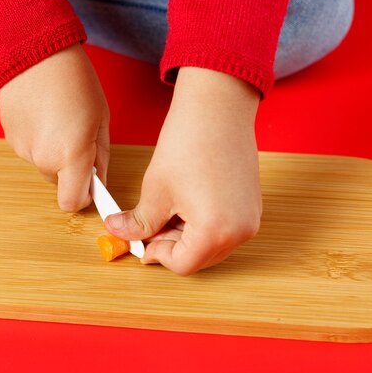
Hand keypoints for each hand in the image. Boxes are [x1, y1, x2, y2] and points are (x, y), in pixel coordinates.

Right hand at [0, 44, 109, 211]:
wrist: (33, 52)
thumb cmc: (74, 80)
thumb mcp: (101, 119)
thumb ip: (101, 157)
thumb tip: (99, 181)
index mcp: (71, 155)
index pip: (73, 202)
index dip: (84, 197)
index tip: (92, 184)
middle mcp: (43, 158)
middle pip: (59, 182)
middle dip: (70, 169)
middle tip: (78, 137)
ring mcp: (23, 149)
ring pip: (43, 165)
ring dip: (53, 152)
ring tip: (59, 119)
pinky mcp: (9, 138)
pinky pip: (29, 150)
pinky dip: (37, 139)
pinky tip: (43, 115)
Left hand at [105, 67, 261, 274]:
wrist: (218, 107)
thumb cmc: (189, 143)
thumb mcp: (156, 191)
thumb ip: (139, 223)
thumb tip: (119, 233)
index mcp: (215, 231)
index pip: (182, 264)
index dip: (156, 254)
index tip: (140, 242)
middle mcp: (240, 231)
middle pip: (199, 258)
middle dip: (170, 246)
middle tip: (148, 227)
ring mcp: (250, 218)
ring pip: (211, 245)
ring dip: (185, 236)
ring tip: (166, 210)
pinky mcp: (252, 205)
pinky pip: (224, 229)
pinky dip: (202, 225)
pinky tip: (184, 203)